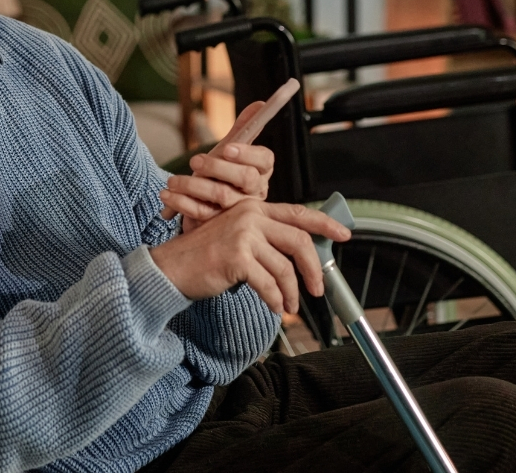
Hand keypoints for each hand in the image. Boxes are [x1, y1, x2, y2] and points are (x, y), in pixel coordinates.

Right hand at [149, 198, 349, 314]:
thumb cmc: (204, 257)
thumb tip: (300, 258)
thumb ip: (265, 240)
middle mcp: (250, 216)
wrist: (171, 268)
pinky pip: (269, 284)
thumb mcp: (237, 238)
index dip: (324, 223)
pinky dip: (276, 299)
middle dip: (314, 269)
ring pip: (285, 268)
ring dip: (292, 292)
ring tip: (289, 306)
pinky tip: (274, 307)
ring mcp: (243, 234)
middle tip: (317, 290)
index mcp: (252, 208)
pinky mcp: (238, 257)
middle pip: (299, 240)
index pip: (297, 213)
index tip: (344, 234)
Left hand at [160, 100, 273, 229]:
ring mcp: (237, 211)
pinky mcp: (218, 225)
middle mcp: (254, 193)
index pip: (265, 160)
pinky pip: (201, 213)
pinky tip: (166, 194)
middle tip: (195, 161)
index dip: (247, 153)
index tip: (226, 147)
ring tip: (172, 179)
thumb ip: (244, 128)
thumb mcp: (230, 150)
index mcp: (260, 172)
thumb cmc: (221, 173)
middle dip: (218, 166)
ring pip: (221, 195)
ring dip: (193, 184)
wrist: (201, 205)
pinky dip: (180, 202)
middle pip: (246, 178)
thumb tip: (260, 102)